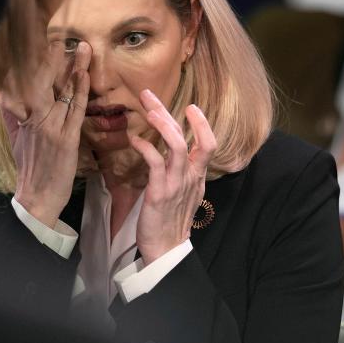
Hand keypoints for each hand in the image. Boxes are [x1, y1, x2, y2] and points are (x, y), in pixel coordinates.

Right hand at [0, 41, 90, 228]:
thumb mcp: (15, 138)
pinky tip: (86, 76)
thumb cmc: (28, 167)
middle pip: (46, 82)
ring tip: (84, 48)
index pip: (30, 83)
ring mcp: (51, 127)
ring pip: (63, 92)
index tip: (47, 42)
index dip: (40, 63)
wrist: (37, 197)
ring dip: (75, 69)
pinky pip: (75, 110)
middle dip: (55, 59)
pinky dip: (80, 92)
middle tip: (65, 37)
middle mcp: (36, 118)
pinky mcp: (67, 138)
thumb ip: (9, 112)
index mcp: (24, 116)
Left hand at [129, 89, 215, 264]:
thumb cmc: (171, 218)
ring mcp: (176, 184)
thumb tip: (175, 148)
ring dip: (162, 126)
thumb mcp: (185, 191)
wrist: (166, 248)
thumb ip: (184, 169)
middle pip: (187, 137)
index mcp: (198, 175)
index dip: (202, 123)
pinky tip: (134, 140)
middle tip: (148, 94)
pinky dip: (146, 148)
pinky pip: (156, 164)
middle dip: (167, 112)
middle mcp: (190, 176)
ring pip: (176, 146)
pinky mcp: (159, 193)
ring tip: (148, 111)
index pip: (209, 143)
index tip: (191, 106)